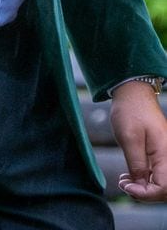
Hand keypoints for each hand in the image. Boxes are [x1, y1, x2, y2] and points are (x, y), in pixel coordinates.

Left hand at [111, 81, 166, 201]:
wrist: (133, 92)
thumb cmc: (130, 111)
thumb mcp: (129, 138)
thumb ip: (136, 164)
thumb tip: (140, 186)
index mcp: (164, 153)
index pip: (163, 188)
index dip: (145, 194)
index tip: (126, 186)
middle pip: (165, 189)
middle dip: (145, 193)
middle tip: (124, 185)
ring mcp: (164, 154)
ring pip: (161, 183)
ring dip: (144, 188)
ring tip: (124, 181)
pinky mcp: (158, 153)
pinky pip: (156, 174)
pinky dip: (144, 179)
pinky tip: (128, 176)